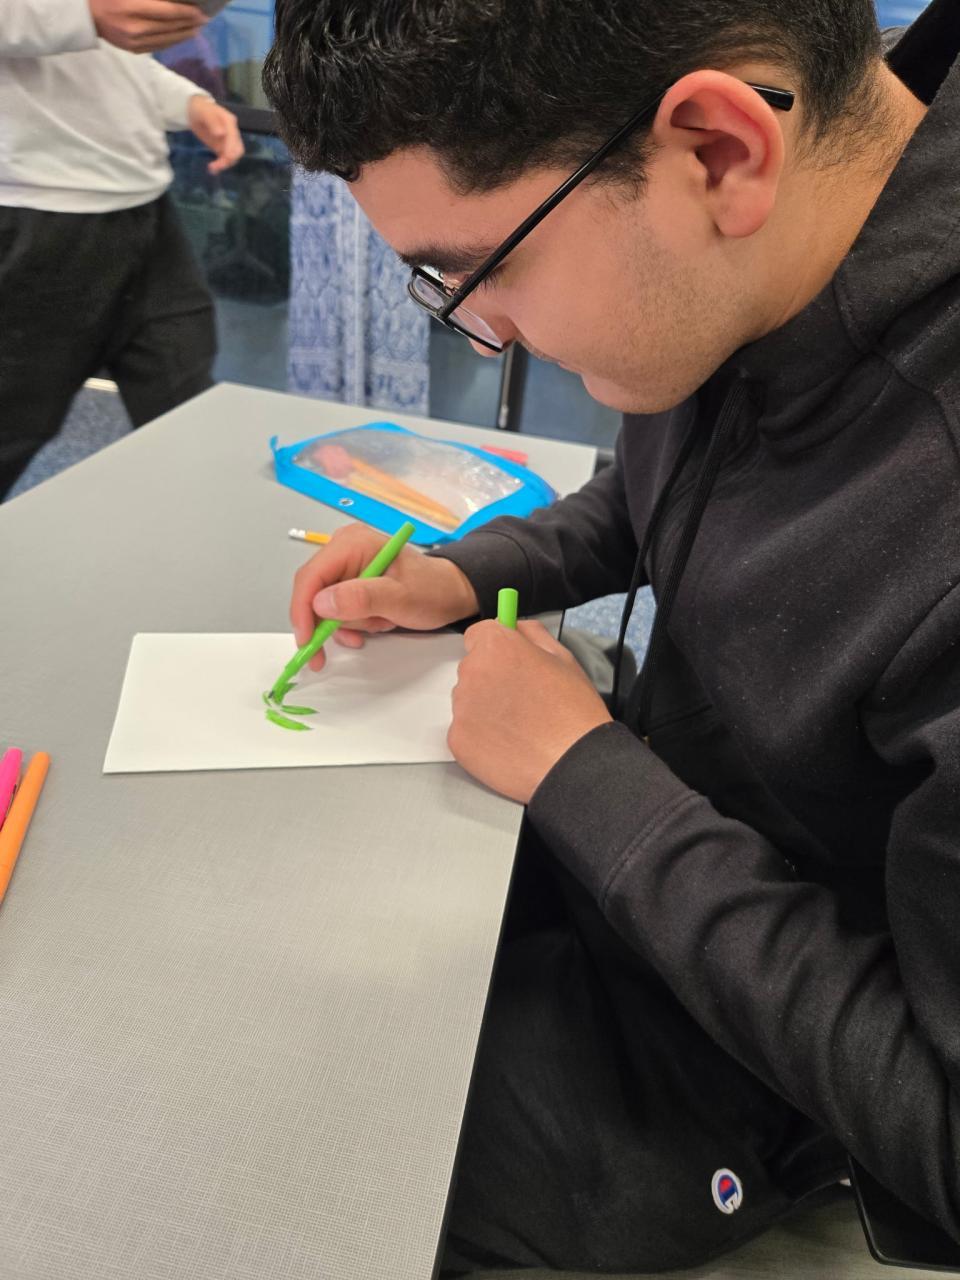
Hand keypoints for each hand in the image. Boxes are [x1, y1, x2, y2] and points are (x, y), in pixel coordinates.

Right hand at [90, 0, 206, 51]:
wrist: (86, 15)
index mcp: (131, 7)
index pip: (166, 12)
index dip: (185, 13)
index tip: (200, 12)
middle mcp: (134, 27)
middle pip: (169, 27)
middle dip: (189, 24)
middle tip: (204, 20)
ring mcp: (134, 42)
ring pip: (167, 39)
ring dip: (184, 34)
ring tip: (197, 28)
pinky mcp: (134, 49)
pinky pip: (159, 46)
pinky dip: (173, 41)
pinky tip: (182, 36)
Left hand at [187, 97, 243, 172]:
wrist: (195, 111)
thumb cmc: (200, 109)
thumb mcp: (204, 112)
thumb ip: (213, 122)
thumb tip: (221, 134)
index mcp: (230, 123)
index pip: (235, 138)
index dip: (232, 149)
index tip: (226, 158)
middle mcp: (232, 133)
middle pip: (237, 149)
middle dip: (230, 159)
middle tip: (217, 165)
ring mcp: (228, 142)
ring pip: (233, 156)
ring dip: (225, 164)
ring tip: (212, 168)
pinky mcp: (222, 148)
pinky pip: (225, 159)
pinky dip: (220, 165)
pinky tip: (212, 169)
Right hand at [290, 523, 479, 671]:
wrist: (450, 593)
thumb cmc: (432, 590)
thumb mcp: (400, 597)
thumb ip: (361, 598)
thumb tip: (321, 604)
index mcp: (351, 543)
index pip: (311, 576)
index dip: (302, 610)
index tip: (307, 641)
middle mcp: (344, 549)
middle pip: (311, 591)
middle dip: (323, 623)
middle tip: (324, 654)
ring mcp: (346, 566)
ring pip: (322, 604)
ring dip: (345, 624)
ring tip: (377, 625)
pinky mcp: (351, 582)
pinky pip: (336, 608)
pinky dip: (350, 624)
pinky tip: (374, 627)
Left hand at [449, 619, 612, 802]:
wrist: (572, 764)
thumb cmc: (573, 713)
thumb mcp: (564, 659)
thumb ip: (533, 634)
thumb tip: (515, 626)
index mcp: (497, 647)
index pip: (477, 634)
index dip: (494, 646)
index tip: (506, 659)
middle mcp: (471, 673)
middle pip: (472, 668)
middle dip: (491, 678)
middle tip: (522, 698)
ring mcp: (461, 708)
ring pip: (467, 699)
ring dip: (485, 707)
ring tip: (519, 724)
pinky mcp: (457, 739)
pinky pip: (465, 730)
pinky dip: (481, 736)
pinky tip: (509, 743)